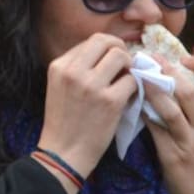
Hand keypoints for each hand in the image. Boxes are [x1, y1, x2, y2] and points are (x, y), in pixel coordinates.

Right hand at [38, 33, 137, 179]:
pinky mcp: (110, 100)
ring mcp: (92, 85)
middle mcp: (73, 71)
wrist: (64, 152)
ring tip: (125, 81)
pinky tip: (128, 97)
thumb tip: (110, 50)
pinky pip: (132, 80)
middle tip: (125, 67)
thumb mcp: (61, 86)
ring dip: (130, 67)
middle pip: (107, 42)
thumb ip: (80, 66)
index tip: (113, 62)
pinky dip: (134, 87)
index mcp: (59, 66)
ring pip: (122, 57)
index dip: (109, 48)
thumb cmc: (65, 121)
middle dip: (121, 51)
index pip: (92, 40)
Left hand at [144, 53, 193, 193]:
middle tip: (149, 58)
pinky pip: (154, 128)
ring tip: (136, 75)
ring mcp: (190, 141)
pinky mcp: (172, 154)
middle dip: (167, 69)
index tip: (184, 57)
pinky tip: (131, 102)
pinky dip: (142, 112)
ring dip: (151, 88)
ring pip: (170, 107)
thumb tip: (172, 77)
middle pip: (190, 89)